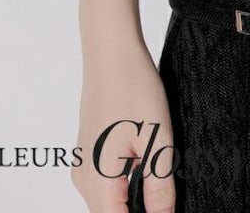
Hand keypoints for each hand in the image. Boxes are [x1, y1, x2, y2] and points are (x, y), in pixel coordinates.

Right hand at [75, 39, 177, 211]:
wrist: (111, 52)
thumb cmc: (133, 89)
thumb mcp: (156, 141)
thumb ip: (159, 188)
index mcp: (98, 184)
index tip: (166, 208)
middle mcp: (84, 181)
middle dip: (141, 209)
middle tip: (166, 191)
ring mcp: (83, 167)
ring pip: (110, 201)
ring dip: (135, 198)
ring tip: (160, 176)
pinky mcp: (88, 154)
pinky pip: (107, 183)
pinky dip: (127, 183)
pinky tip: (147, 163)